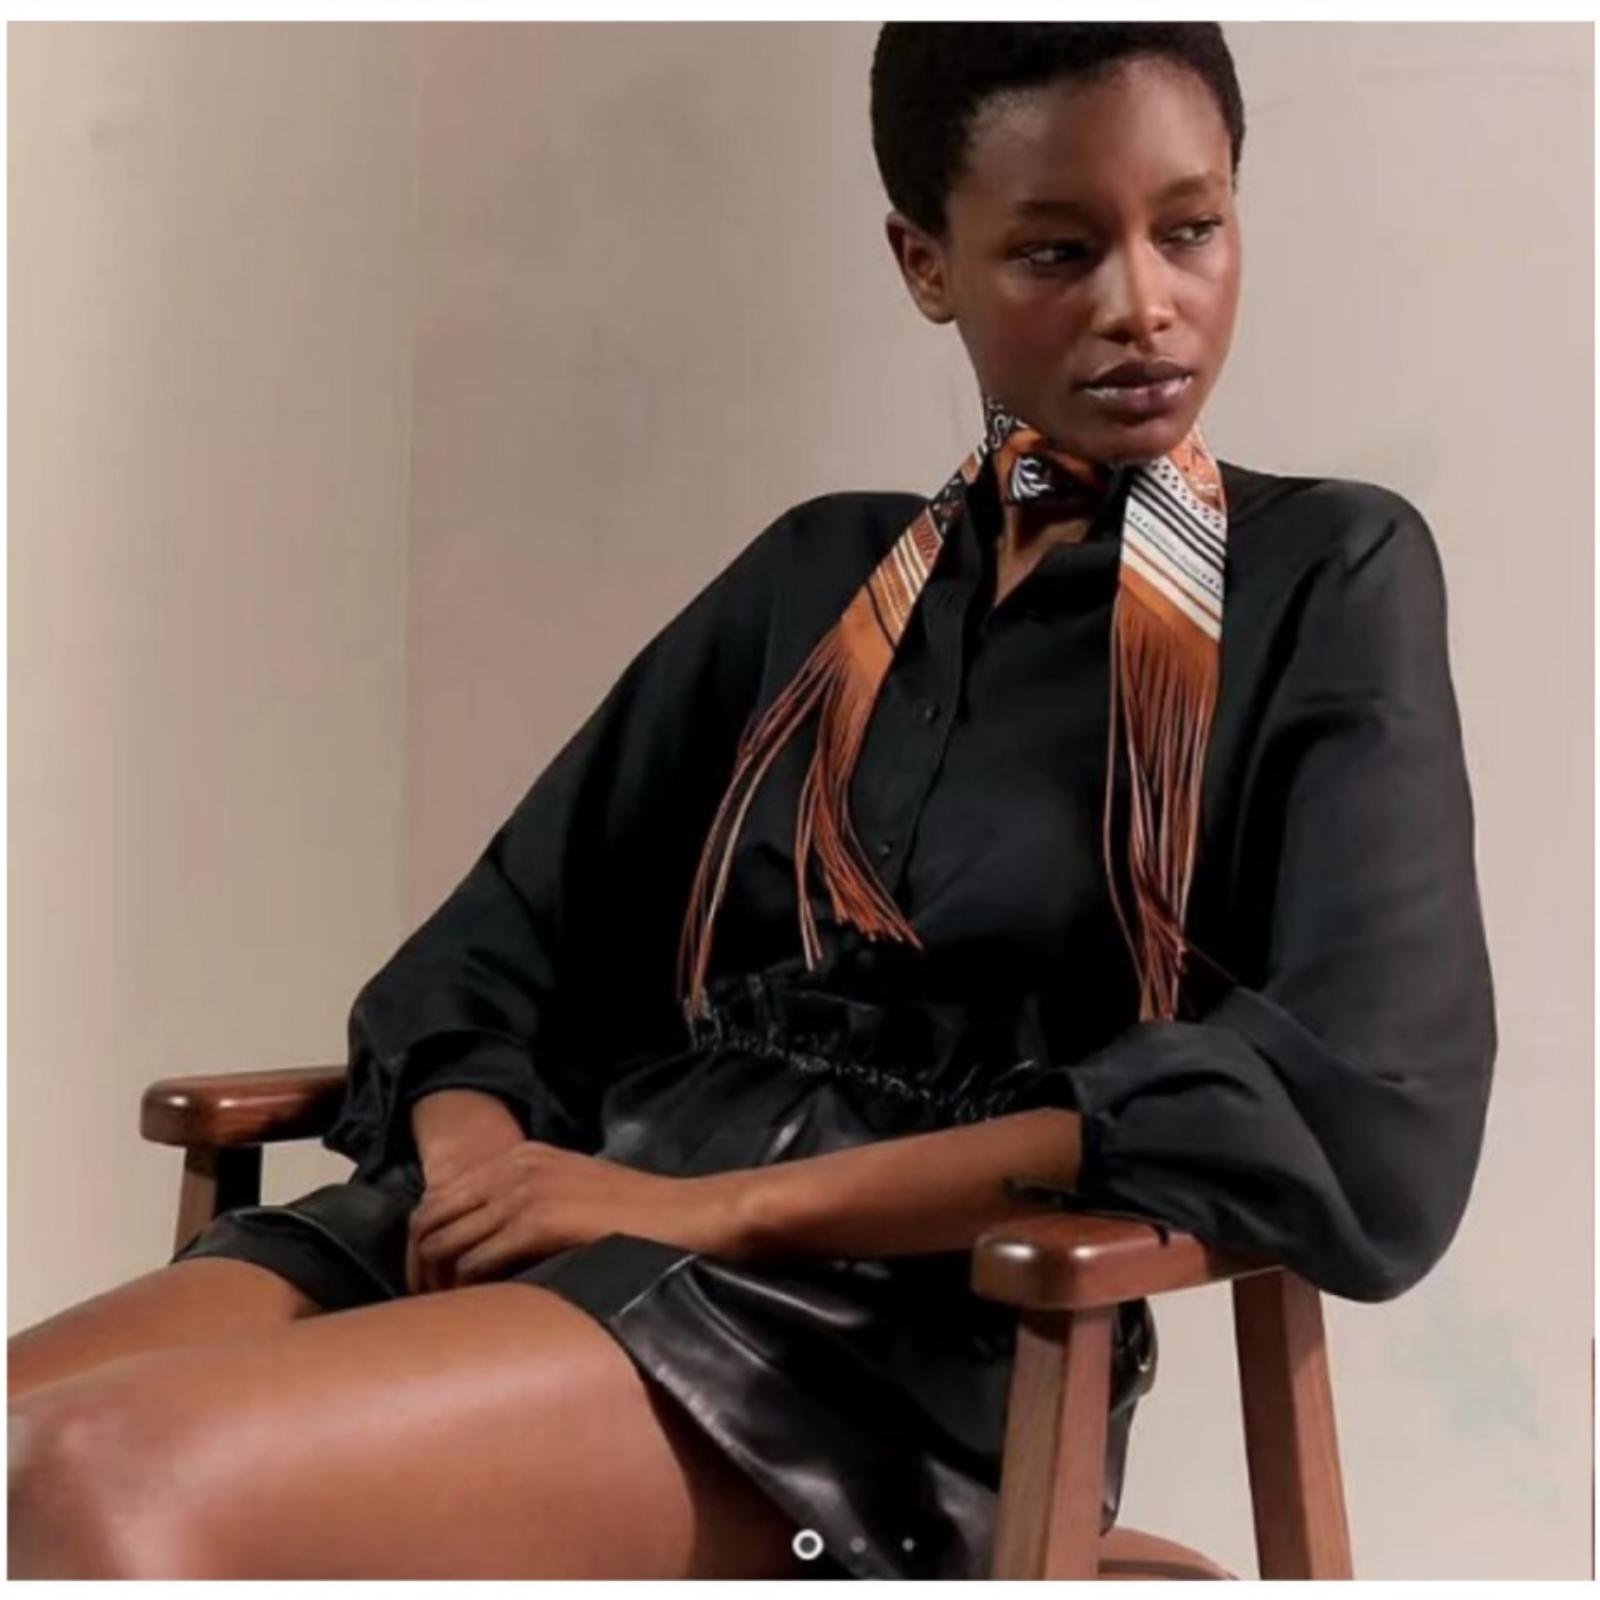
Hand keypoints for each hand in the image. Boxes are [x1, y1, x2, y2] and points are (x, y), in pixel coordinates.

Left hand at [403, 1141, 756, 1293]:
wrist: (693, 1215)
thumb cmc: (643, 1220)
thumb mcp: (577, 1197)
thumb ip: (532, 1208)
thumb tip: (488, 1254)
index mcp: (522, 1157)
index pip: (439, 1197)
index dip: (422, 1246)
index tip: (430, 1286)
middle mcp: (515, 1166)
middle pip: (428, 1219)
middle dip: (417, 1267)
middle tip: (428, 1310)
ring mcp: (525, 1191)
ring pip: (442, 1242)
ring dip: (434, 1285)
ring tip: (447, 1318)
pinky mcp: (539, 1221)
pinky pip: (472, 1260)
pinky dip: (463, 1291)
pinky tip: (477, 1312)